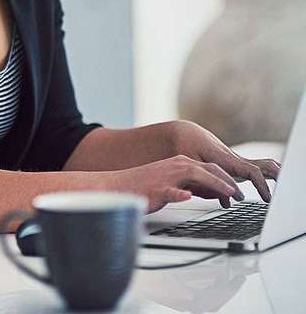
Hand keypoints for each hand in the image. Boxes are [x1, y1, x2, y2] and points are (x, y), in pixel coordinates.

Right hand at [114, 155, 243, 213]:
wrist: (119, 185)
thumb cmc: (146, 187)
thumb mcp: (174, 184)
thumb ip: (193, 186)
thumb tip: (214, 193)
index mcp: (180, 163)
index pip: (210, 168)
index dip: (228, 179)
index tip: (239, 192)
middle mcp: (176, 166)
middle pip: (208, 169)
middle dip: (228, 182)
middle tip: (241, 196)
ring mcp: (166, 177)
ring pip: (194, 175)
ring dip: (214, 184)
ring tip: (228, 196)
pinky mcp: (156, 189)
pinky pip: (170, 190)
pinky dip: (179, 193)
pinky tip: (187, 196)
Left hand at [169, 120, 280, 206]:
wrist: (184, 133)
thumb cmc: (186, 147)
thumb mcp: (191, 166)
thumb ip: (207, 184)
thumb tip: (227, 203)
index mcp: (226, 159)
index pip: (252, 171)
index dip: (261, 185)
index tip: (267, 199)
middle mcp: (235, 159)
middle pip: (264, 165)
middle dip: (277, 177)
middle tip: (282, 196)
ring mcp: (236, 161)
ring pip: (262, 166)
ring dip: (273, 177)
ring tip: (281, 194)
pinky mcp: (234, 163)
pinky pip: (253, 169)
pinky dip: (263, 178)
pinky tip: (267, 190)